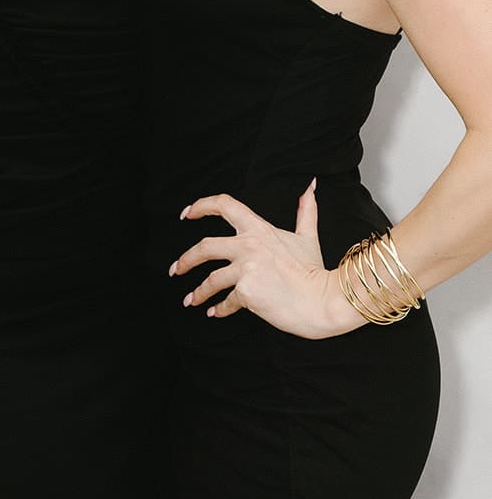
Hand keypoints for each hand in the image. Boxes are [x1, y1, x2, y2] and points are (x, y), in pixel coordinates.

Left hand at [170, 182, 361, 338]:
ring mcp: (245, 268)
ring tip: (191, 300)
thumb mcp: (307, 236)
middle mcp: (248, 245)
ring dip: (198, 291)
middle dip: (185, 260)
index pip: (224, 205)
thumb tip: (310, 186)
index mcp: (258, 229)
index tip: (186, 213)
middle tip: (175, 269)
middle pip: (204, 247)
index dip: (201, 206)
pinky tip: (214, 312)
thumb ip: (305, 210)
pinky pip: (226, 301)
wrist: (323, 300)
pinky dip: (219, 308)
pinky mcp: (246, 292)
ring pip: (210, 279)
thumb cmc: (315, 270)